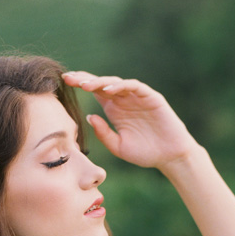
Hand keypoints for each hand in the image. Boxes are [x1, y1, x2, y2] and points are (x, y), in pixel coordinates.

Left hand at [62, 71, 199, 172]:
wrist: (169, 157)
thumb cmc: (145, 153)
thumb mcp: (118, 147)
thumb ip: (103, 133)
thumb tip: (89, 116)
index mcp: (115, 110)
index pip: (95, 92)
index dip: (81, 85)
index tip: (64, 82)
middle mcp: (124, 100)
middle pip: (102, 84)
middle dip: (85, 79)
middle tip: (69, 78)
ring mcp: (138, 97)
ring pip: (116, 83)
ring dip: (100, 82)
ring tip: (84, 85)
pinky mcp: (151, 97)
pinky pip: (134, 87)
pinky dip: (121, 86)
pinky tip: (108, 91)